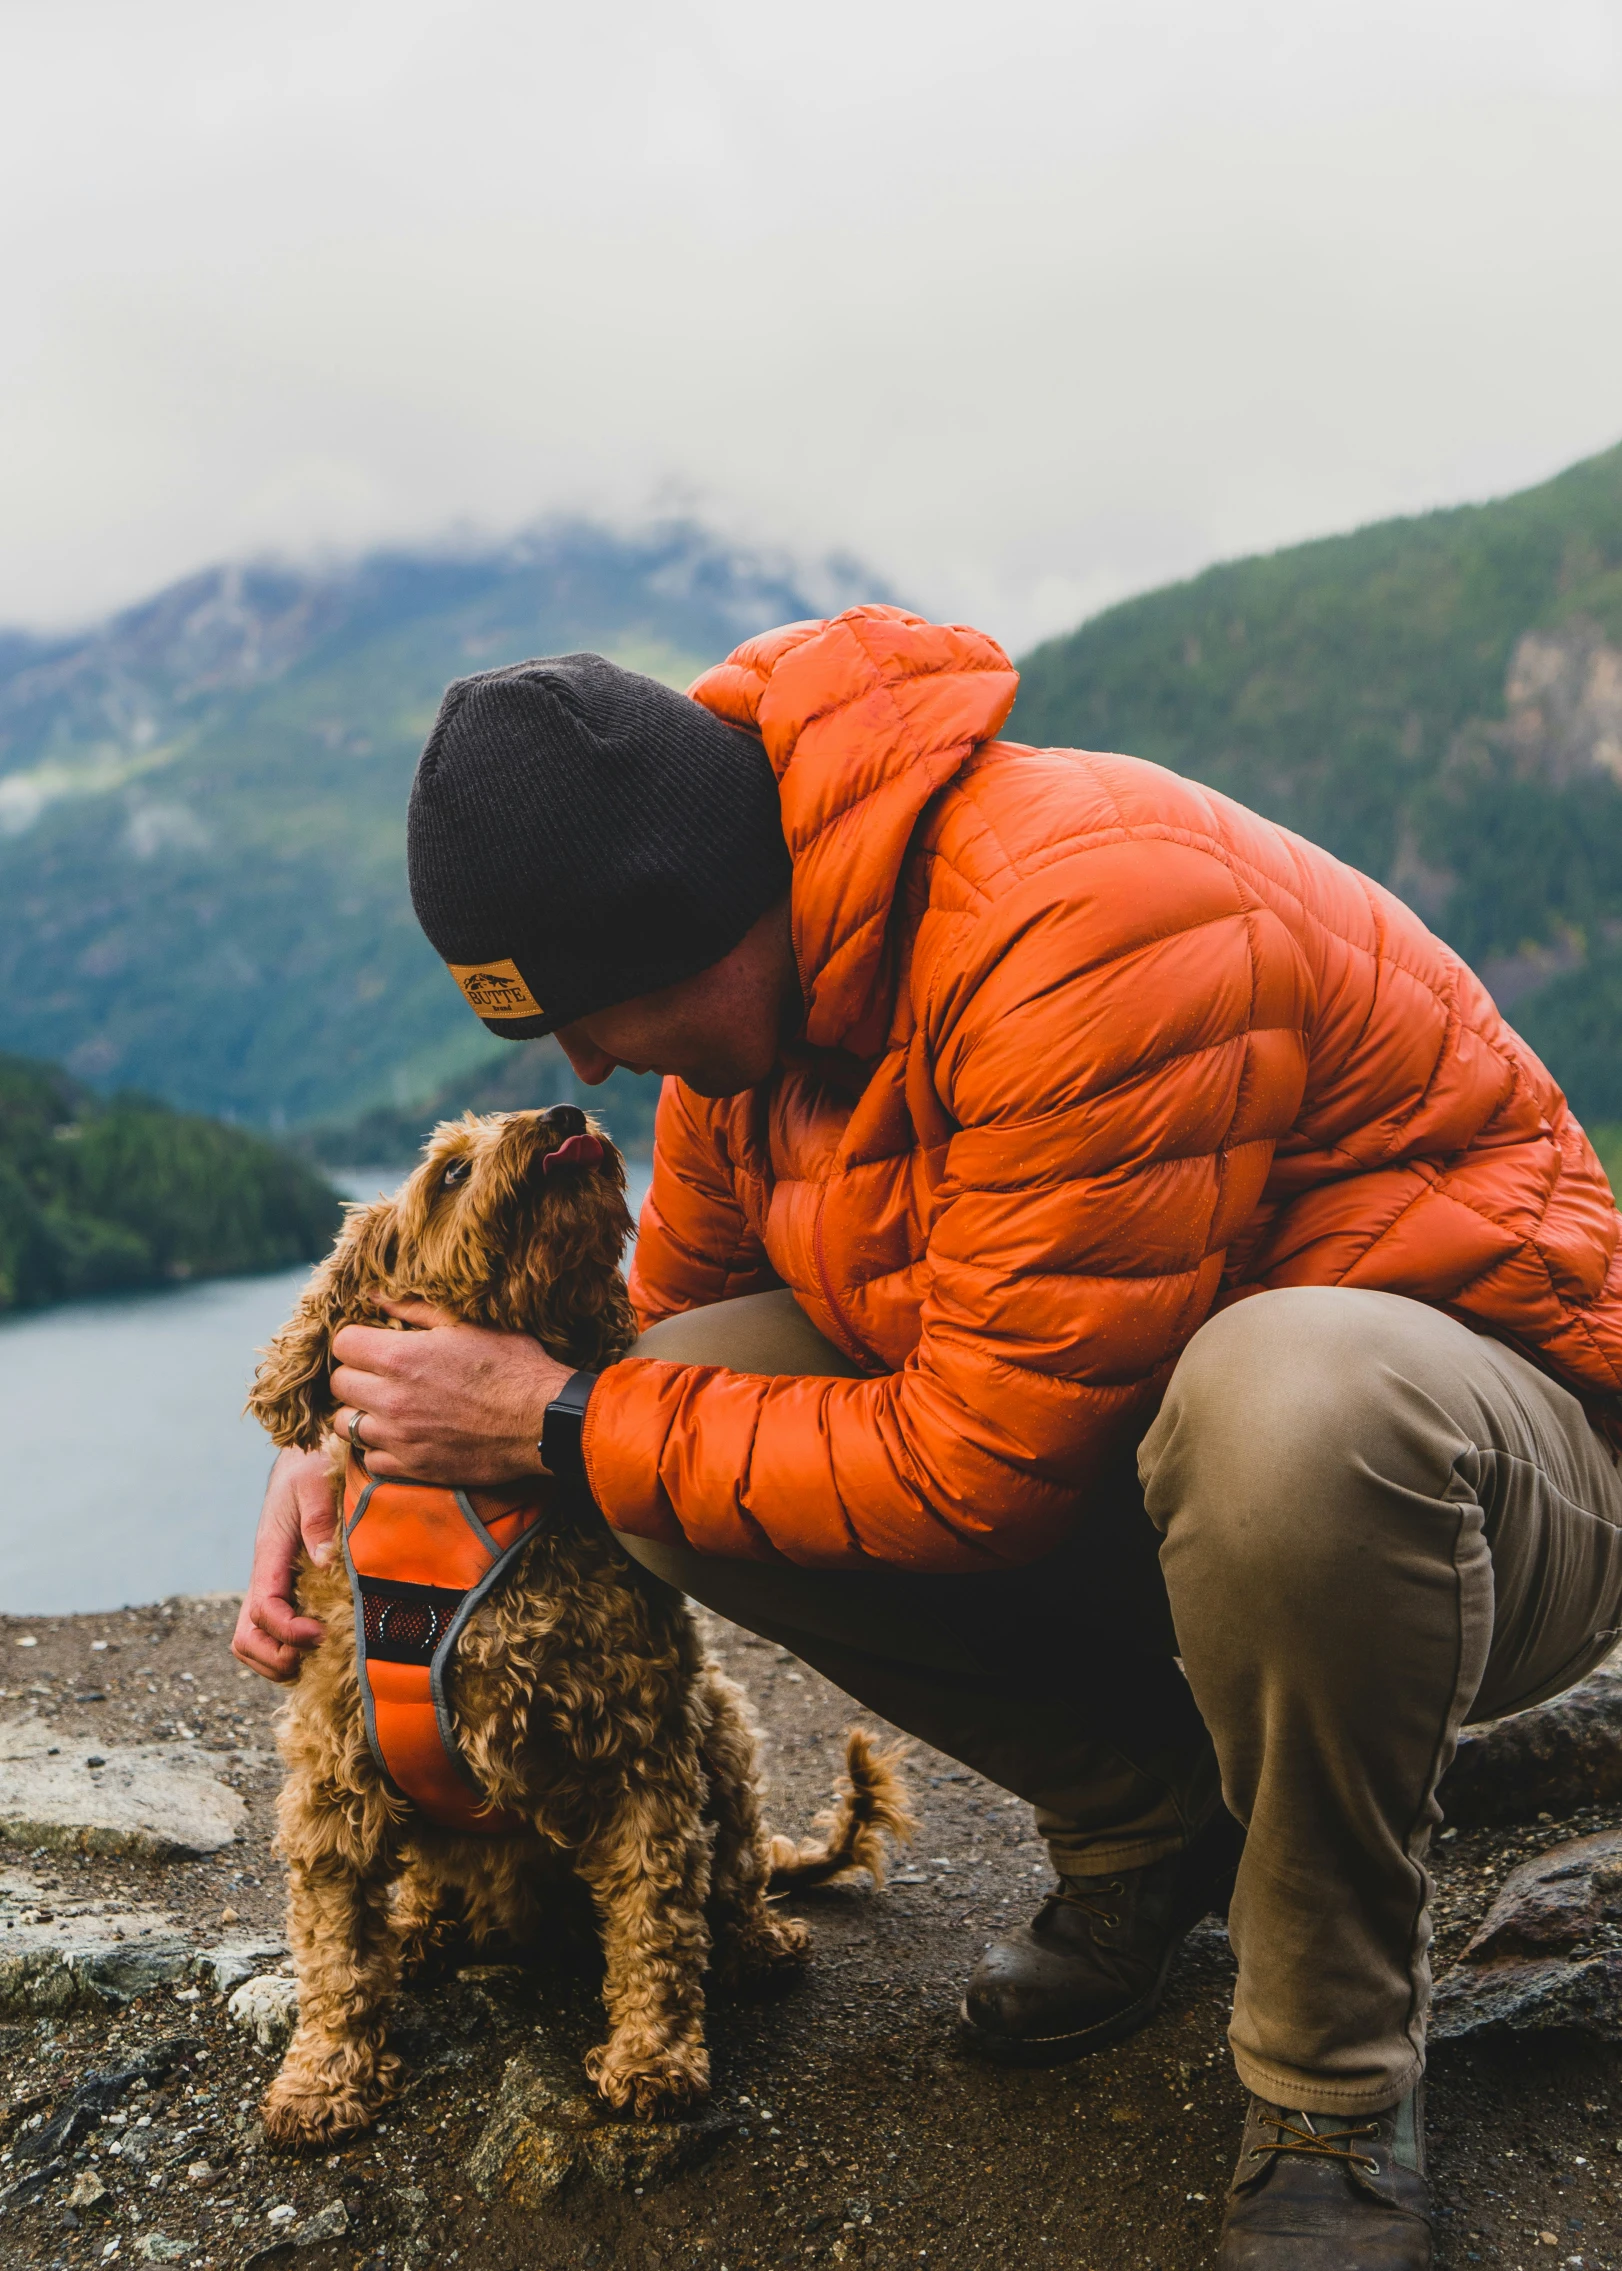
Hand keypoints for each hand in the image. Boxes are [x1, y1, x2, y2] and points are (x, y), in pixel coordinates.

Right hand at [232, 1444, 341, 1681]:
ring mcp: (271, 1587)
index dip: (287, 1631)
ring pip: (252, 1642)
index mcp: (269, 1555)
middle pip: (246, 1638)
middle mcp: (264, 1577)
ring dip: (278, 1662)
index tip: (319, 1634)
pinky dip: (286, 1651)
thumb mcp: (315, 1484)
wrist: (301, 1462)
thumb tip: (323, 1561)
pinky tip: (319, 1647)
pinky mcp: (283, 1590)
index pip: (263, 1609)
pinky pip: (270, 1634)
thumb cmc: (308, 1470)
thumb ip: (318, 1520)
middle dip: (276, 1658)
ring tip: (317, 1655)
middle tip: (316, 1650)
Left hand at [328, 1299, 574, 1484]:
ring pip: (346, 1424)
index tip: (372, 1343)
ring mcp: (399, 1437)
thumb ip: (413, 1309)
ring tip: (386, 1405)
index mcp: (400, 1357)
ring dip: (361, 1412)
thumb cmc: (510, 1365)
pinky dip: (378, 1447)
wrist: (541, 1420)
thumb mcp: (465, 1324)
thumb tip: (374, 1295)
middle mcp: (391, 1399)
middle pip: (338, 1384)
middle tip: (380, 1373)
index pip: (342, 1344)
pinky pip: (370, 1459)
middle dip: (355, 1374)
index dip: (356, 1340)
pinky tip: (400, 1434)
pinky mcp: (413, 1467)